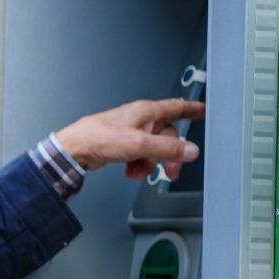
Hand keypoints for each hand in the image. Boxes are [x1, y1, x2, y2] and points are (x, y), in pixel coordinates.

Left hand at [53, 98, 205, 181]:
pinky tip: (130, 171)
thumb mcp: (139, 144)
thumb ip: (167, 148)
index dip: (192, 109)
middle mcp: (140, 119)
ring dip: (150, 164)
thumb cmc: (98, 138)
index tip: (204, 111)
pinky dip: (139, 166)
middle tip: (170, 170)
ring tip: (138, 170)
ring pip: (155, 149)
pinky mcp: (123, 144)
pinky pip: (141, 156)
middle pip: (168, 136)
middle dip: (169, 155)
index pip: (176, 107)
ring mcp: (132, 132)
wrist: (74, 150)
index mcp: (147, 112)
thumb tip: (190, 150)